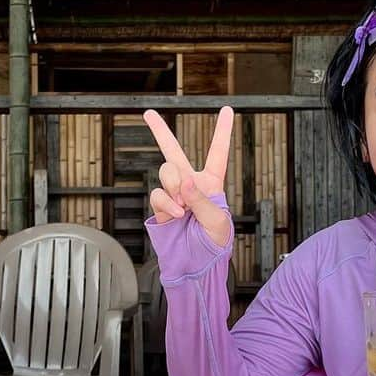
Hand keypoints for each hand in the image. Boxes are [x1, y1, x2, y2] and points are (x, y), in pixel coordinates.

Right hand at [143, 107, 232, 247]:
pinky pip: (158, 194)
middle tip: (148, 113)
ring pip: (166, 172)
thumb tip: (184, 182)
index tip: (226, 110)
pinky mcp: (160, 207)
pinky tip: (176, 215)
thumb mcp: (217, 221)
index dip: (222, 131)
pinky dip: (167, 204)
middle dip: (159, 131)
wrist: (194, 265)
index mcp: (212, 183)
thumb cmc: (213, 244)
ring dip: (174, 186)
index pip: (217, 152)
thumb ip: (201, 199)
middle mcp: (191, 184)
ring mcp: (173, 194)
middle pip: (174, 151)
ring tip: (184, 208)